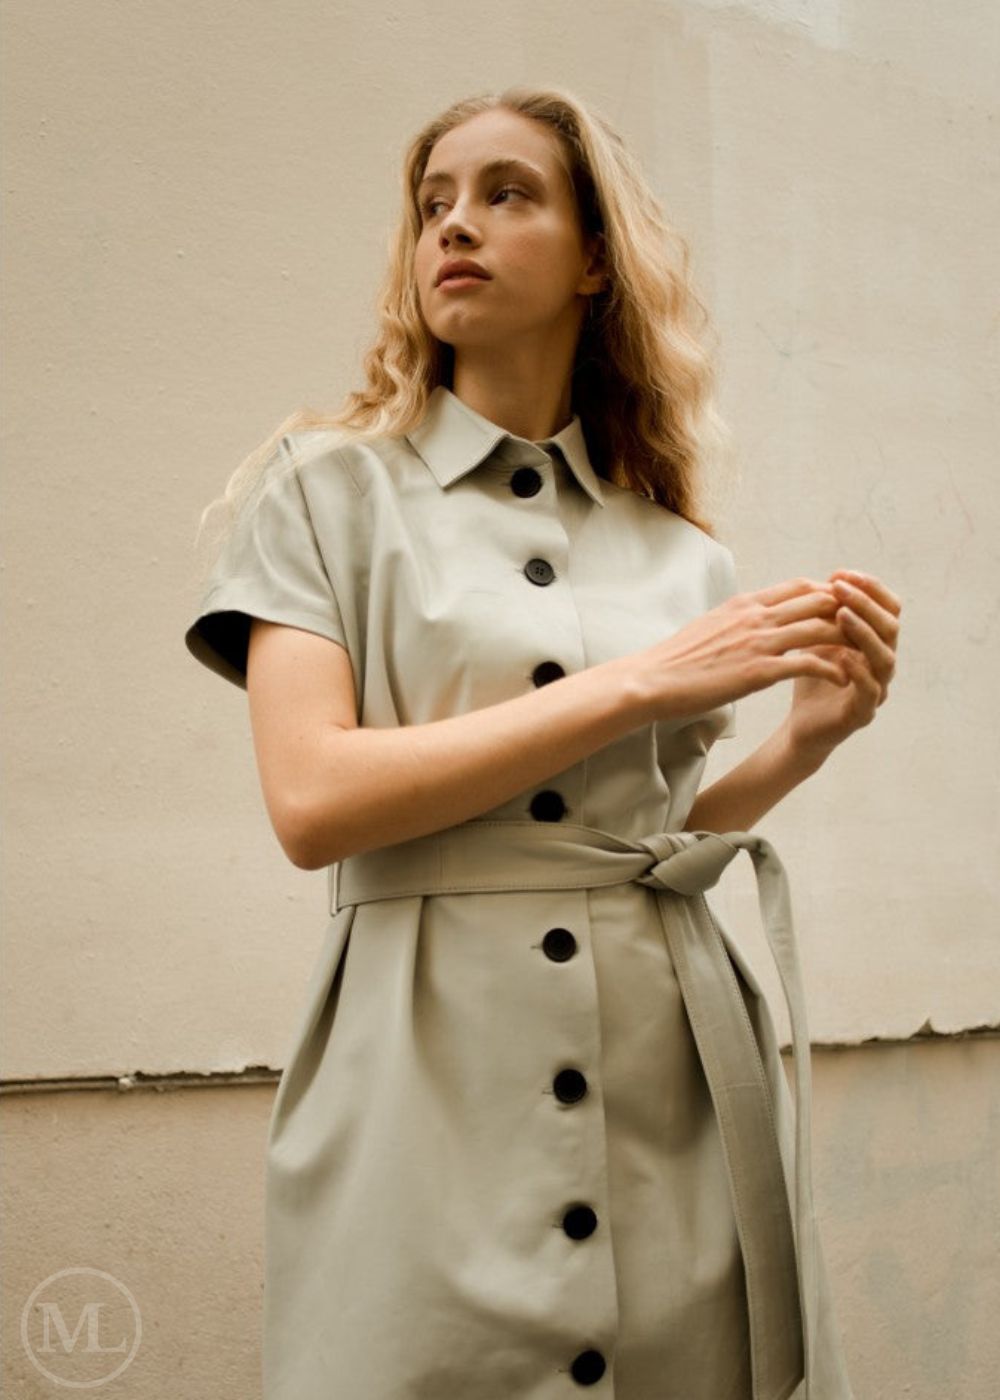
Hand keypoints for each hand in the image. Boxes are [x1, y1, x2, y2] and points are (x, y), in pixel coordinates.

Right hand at [634, 576, 855, 726]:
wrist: (653, 679)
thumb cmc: (676, 659)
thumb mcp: (710, 625)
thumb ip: (736, 618)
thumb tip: (748, 616)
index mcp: (745, 604)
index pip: (800, 587)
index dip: (829, 593)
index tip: (845, 607)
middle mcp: (756, 616)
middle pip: (818, 600)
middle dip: (847, 611)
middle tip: (867, 626)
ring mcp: (758, 642)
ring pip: (820, 628)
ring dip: (848, 639)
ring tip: (865, 652)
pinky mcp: (759, 671)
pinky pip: (808, 663)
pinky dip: (832, 668)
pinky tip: (844, 678)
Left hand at [784, 568, 900, 760]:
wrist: (800, 724)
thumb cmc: (812, 677)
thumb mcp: (817, 638)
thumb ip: (827, 614)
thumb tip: (829, 580)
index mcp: (876, 642)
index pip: (887, 608)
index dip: (869, 588)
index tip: (840, 573)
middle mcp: (883, 663)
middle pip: (890, 626)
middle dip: (866, 603)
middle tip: (840, 588)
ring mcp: (878, 689)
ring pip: (885, 657)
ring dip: (864, 632)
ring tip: (841, 614)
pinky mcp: (863, 713)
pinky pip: (870, 690)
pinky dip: (858, 671)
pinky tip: (841, 656)